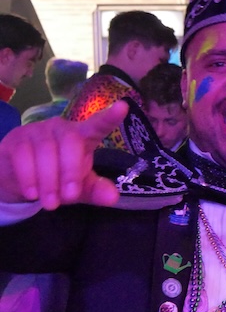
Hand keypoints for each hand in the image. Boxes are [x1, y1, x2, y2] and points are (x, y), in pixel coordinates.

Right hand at [0, 101, 127, 209]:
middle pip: (71, 141)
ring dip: (49, 181)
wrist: (18, 181)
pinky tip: (32, 193)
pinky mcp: (16, 139)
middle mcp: (62, 128)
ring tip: (51, 203)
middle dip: (71, 172)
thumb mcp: (79, 189)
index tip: (123, 108)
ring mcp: (38, 131)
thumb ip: (95, 190)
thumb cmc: (57, 179)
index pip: (98, 125)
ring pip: (46, 151)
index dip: (110, 117)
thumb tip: (113, 197)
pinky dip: (29, 177)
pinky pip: (23, 156)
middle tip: (69, 197)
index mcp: (83, 137)